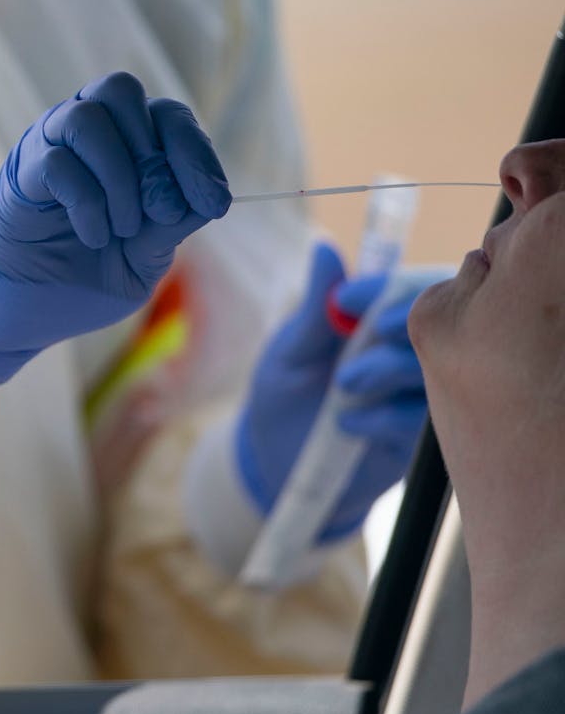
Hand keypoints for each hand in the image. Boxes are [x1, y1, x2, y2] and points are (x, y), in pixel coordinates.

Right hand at [0, 72, 230, 395]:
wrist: (18, 311)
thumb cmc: (81, 280)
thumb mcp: (144, 258)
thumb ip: (172, 224)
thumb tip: (210, 196)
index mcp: (123, 147)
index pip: (167, 117)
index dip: (195, 152)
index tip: (215, 204)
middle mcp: (85, 136)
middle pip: (122, 91)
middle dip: (157, 154)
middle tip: (161, 213)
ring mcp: (48, 148)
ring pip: (88, 116)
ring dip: (120, 176)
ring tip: (123, 228)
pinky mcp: (20, 173)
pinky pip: (57, 162)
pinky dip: (88, 203)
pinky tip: (94, 238)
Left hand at [235, 242, 432, 539]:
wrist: (274, 467)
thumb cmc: (281, 397)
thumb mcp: (290, 351)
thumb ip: (315, 306)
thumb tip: (325, 246)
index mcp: (376, 322)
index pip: (409, 287)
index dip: (387, 288)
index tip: (350, 299)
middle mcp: (403, 354)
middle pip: (439, 322)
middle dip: (405, 321)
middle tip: (372, 331)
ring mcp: (414, 396)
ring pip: (434, 369)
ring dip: (391, 368)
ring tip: (345, 382)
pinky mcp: (416, 439)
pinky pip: (423, 420)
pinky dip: (387, 415)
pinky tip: (350, 422)